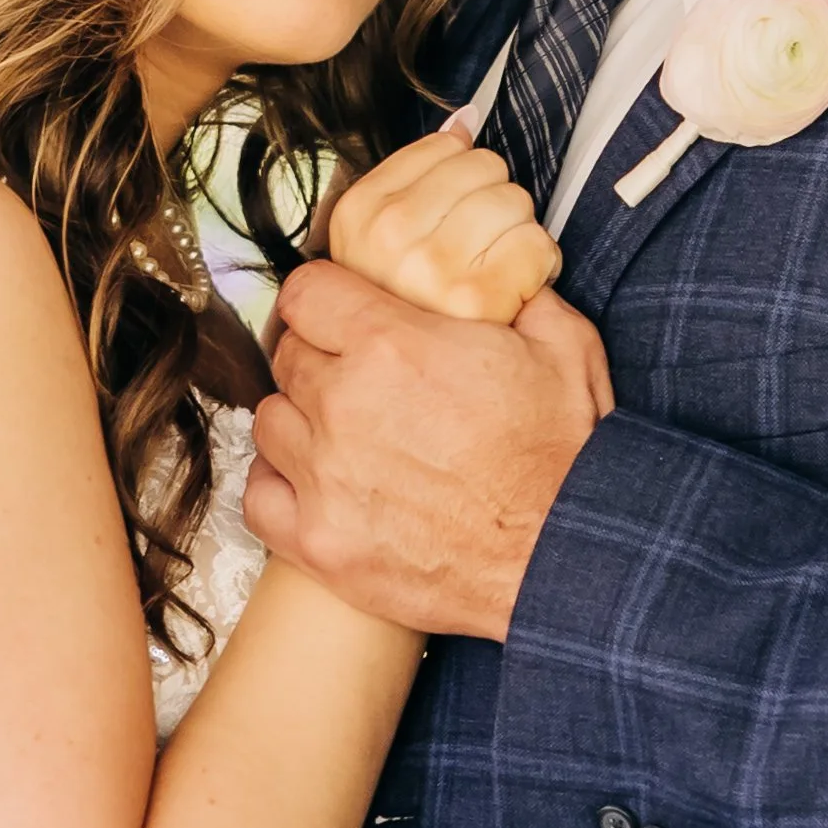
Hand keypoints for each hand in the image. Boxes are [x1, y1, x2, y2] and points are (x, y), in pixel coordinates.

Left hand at [247, 262, 611, 639]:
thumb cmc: (566, 454)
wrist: (565, 555)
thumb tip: (496, 272)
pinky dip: (282, 486)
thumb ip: (516, 294)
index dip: (327, 297)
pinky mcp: (320, 543)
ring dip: (301, 421)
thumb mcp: (563, 345)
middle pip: (289, 356)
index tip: (344, 311)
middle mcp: (343, 404)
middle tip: (364, 379)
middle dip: (322, 358)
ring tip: (344, 434)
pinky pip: (260, 497)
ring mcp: (324, 478)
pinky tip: (320, 484)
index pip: (305, 293)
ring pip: (270, 422)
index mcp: (391, 343)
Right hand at [327, 127, 559, 325]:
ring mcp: (431, 265)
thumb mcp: (385, 239)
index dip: (462, 180)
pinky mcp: (479, 297)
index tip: (451, 218)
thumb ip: (422, 173)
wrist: (420, 392)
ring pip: (515, 201)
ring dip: (516, 234)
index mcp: (358, 213)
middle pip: (484, 166)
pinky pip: (537, 245)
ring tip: (494, 269)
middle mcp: (388, 235)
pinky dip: (538, 268)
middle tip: (477, 248)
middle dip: (492, 203)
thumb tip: (466, 118)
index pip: (444, 146)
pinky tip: (513, 290)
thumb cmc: (412, 305)